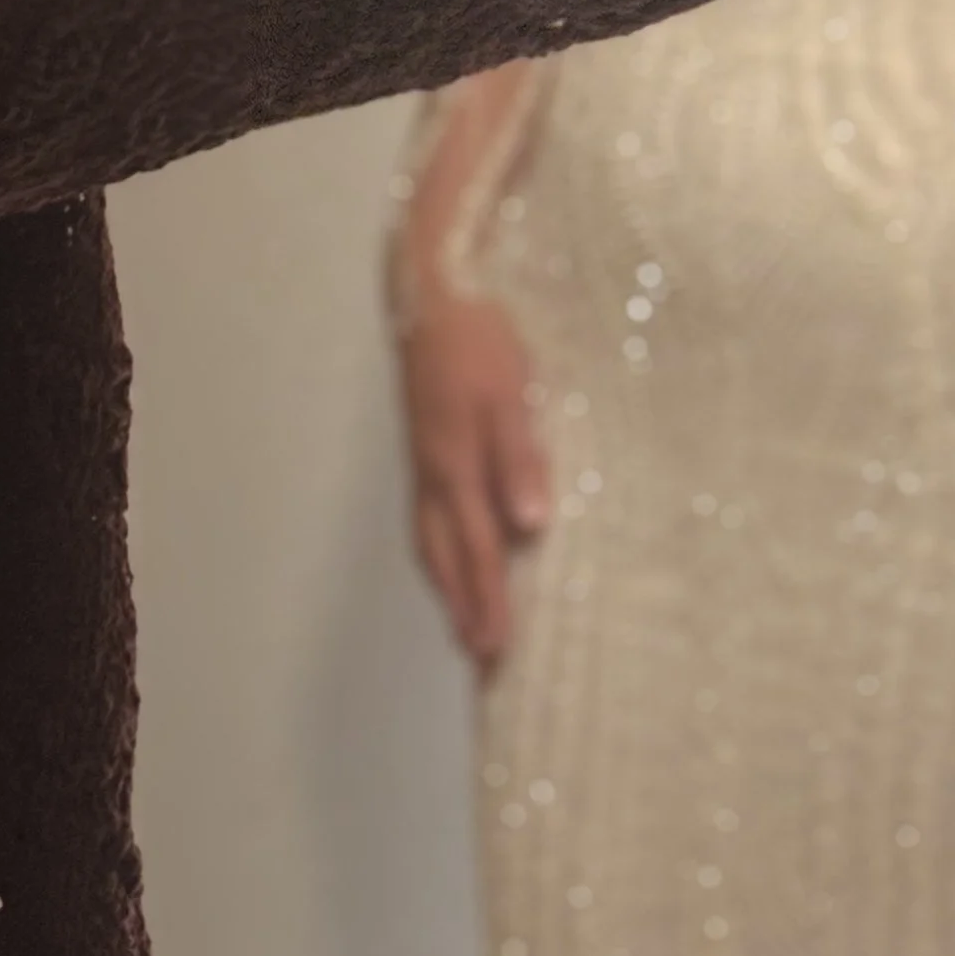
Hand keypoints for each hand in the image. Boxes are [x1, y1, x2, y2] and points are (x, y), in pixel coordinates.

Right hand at [399, 290, 550, 673]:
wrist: (431, 292)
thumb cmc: (478, 339)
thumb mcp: (509, 392)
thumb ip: (519, 457)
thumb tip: (529, 524)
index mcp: (455, 468)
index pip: (478, 552)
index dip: (489, 603)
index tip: (499, 654)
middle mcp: (434, 475)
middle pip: (446, 559)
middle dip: (464, 610)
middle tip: (482, 662)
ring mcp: (425, 461)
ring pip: (432, 542)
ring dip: (449, 586)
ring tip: (465, 624)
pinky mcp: (427, 445)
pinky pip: (429, 517)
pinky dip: (441, 550)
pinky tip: (454, 550)